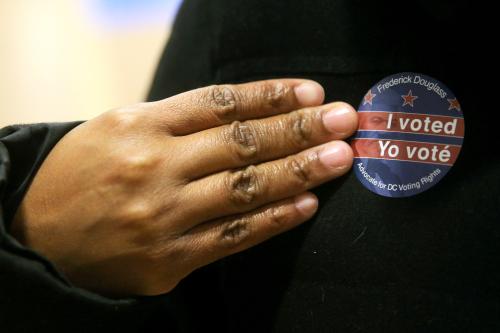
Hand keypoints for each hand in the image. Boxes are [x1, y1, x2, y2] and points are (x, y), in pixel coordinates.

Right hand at [11, 79, 357, 295]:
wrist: (34, 231)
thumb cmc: (84, 171)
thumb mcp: (121, 126)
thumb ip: (181, 120)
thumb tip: (250, 113)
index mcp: (140, 125)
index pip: (220, 103)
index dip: (270, 96)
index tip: (311, 94)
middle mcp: (153, 166)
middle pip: (240, 143)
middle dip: (297, 130)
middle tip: (344, 121)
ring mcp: (161, 216)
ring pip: (243, 189)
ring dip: (298, 172)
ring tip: (338, 157)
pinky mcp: (167, 260)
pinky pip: (231, 237)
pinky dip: (272, 220)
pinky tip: (306, 205)